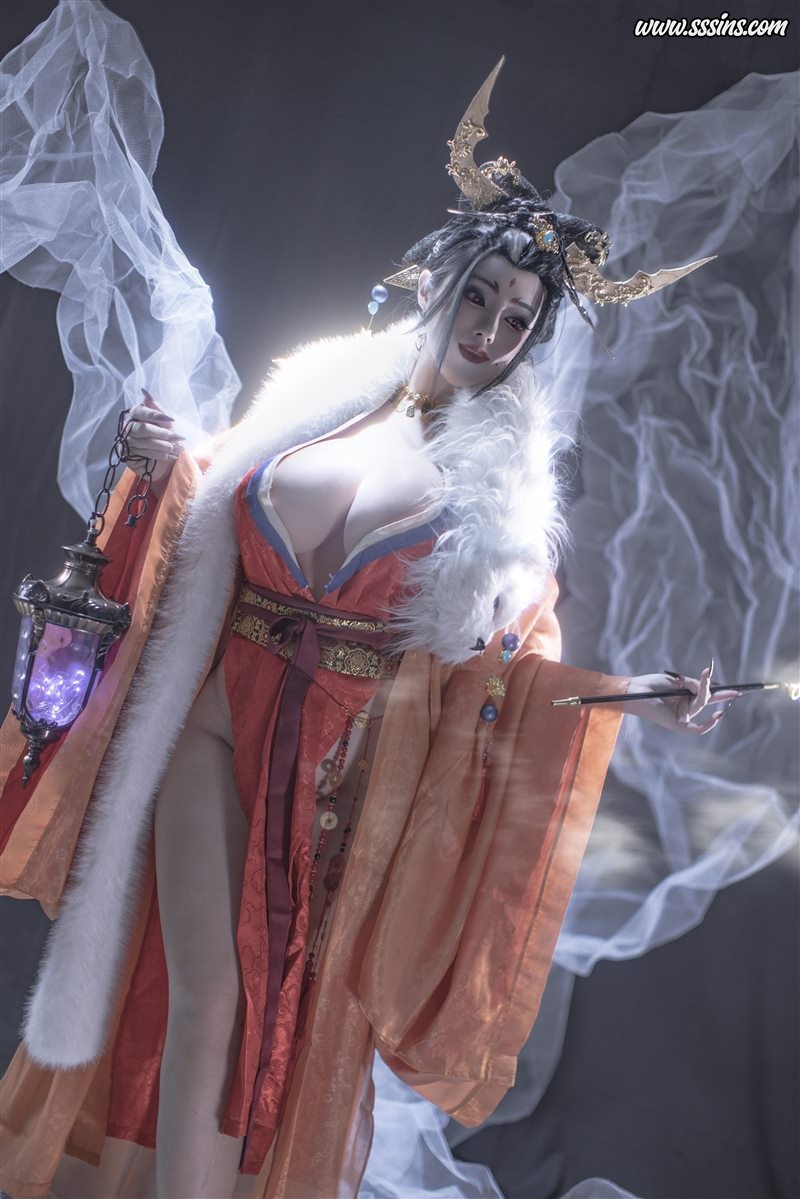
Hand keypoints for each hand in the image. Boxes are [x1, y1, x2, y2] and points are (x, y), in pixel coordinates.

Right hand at [124, 390, 184, 481]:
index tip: (172, 420)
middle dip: (161, 434)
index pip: (139, 411)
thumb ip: (156, 408)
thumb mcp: (166, 422)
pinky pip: (143, 454)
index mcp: (136, 415)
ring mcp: (126, 441)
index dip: (155, 415)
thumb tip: (144, 391)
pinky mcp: (127, 455)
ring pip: (144, 442)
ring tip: (177, 448)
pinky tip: (171, 456)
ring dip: (164, 446)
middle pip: (141, 428)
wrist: (166, 462)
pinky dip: (160, 455)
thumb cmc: (166, 439)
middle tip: (177, 438)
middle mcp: (127, 426)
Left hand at [627, 660, 741, 733]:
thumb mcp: (677, 681)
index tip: (736, 689)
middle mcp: (686, 707)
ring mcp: (683, 716)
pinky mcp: (677, 724)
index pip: (707, 695)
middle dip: (716, 692)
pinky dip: (707, 724)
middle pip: (705, 699)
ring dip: (702, 692)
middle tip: (728, 685)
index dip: (721, 693)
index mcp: (686, 696)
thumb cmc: (653, 685)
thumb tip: (707, 687)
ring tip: (699, 679)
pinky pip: (696, 729)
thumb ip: (693, 685)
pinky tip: (718, 716)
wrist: (636, 690)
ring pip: (700, 705)